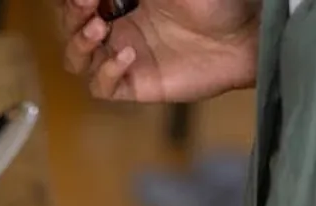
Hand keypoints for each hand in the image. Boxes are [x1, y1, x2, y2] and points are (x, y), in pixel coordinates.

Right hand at [59, 0, 259, 101]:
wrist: (245, 37)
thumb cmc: (214, 2)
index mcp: (120, 0)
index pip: (77, 4)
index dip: (71, 0)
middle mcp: (117, 28)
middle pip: (69, 27)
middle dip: (72, 15)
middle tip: (87, 4)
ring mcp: (122, 57)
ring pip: (76, 58)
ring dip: (79, 43)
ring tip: (99, 29)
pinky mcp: (134, 85)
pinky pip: (101, 86)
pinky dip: (106, 72)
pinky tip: (128, 55)